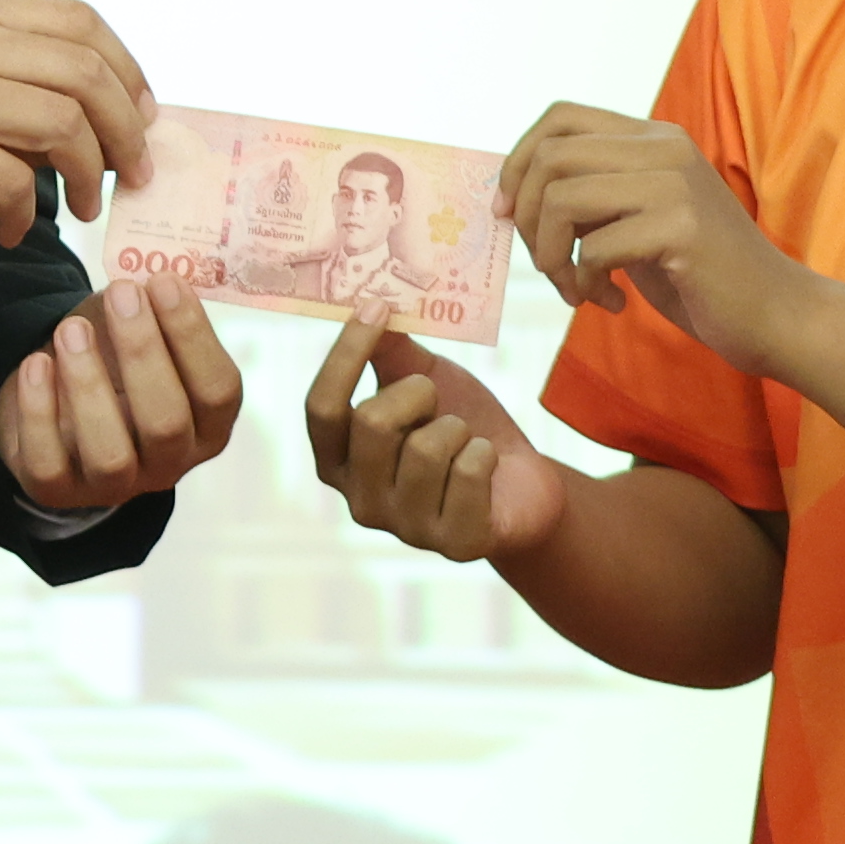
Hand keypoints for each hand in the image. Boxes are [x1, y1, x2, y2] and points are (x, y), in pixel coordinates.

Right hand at [0, 0, 153, 253]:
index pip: (75, 18)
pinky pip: (14, 180)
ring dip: (86, 174)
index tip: (143, 115)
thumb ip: (10, 78)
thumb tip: (100, 115)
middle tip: (133, 173)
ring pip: (61, 122)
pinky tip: (9, 229)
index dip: (125, 66)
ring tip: (79, 205)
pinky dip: (26, 213)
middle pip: (81, 71)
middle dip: (125, 129)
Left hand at [0, 278, 244, 512]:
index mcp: (206, 425)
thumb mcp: (143, 331)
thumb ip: (152, 309)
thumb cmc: (113, 360)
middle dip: (142, 353)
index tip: (164, 281)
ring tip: (71, 329)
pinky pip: (48, 465)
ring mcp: (114, 486)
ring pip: (109, 453)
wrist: (57, 404)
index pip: (218, 391)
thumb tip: (147, 278)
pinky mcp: (58, 492)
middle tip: (121, 294)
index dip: (193, 336)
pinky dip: (39, 412)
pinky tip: (35, 363)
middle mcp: (169, 463)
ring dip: (89, 385)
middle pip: (166, 422)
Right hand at [305, 317, 564, 563]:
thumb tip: (368, 299)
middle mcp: (361, 502)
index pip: (321, 408)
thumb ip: (391, 351)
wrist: (523, 482)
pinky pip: (469, 472)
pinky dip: (486, 454)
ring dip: (458, 429)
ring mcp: (407, 530)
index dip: (345, 355)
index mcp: (340, 462)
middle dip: (417, 394)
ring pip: (426, 448)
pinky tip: (486, 468)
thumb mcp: (424, 381)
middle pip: (373, 423)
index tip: (376, 306)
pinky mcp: (456, 544)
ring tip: (465, 442)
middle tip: (436, 402)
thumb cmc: (462, 427)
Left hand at [505, 103, 816, 377]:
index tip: (508, 213)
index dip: (518, 161)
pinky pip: (596, 248)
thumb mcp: (637, 220)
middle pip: (549, 158)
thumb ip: (591, 198)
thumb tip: (512, 197)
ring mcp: (675, 183)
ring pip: (561, 198)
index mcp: (653, 137)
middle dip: (527, 220)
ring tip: (575, 290)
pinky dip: (586, 284)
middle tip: (549, 266)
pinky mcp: (683, 227)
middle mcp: (664, 147)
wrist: (777, 314)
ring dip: (550, 257)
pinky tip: (614, 303)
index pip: (560, 117)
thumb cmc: (700, 275)